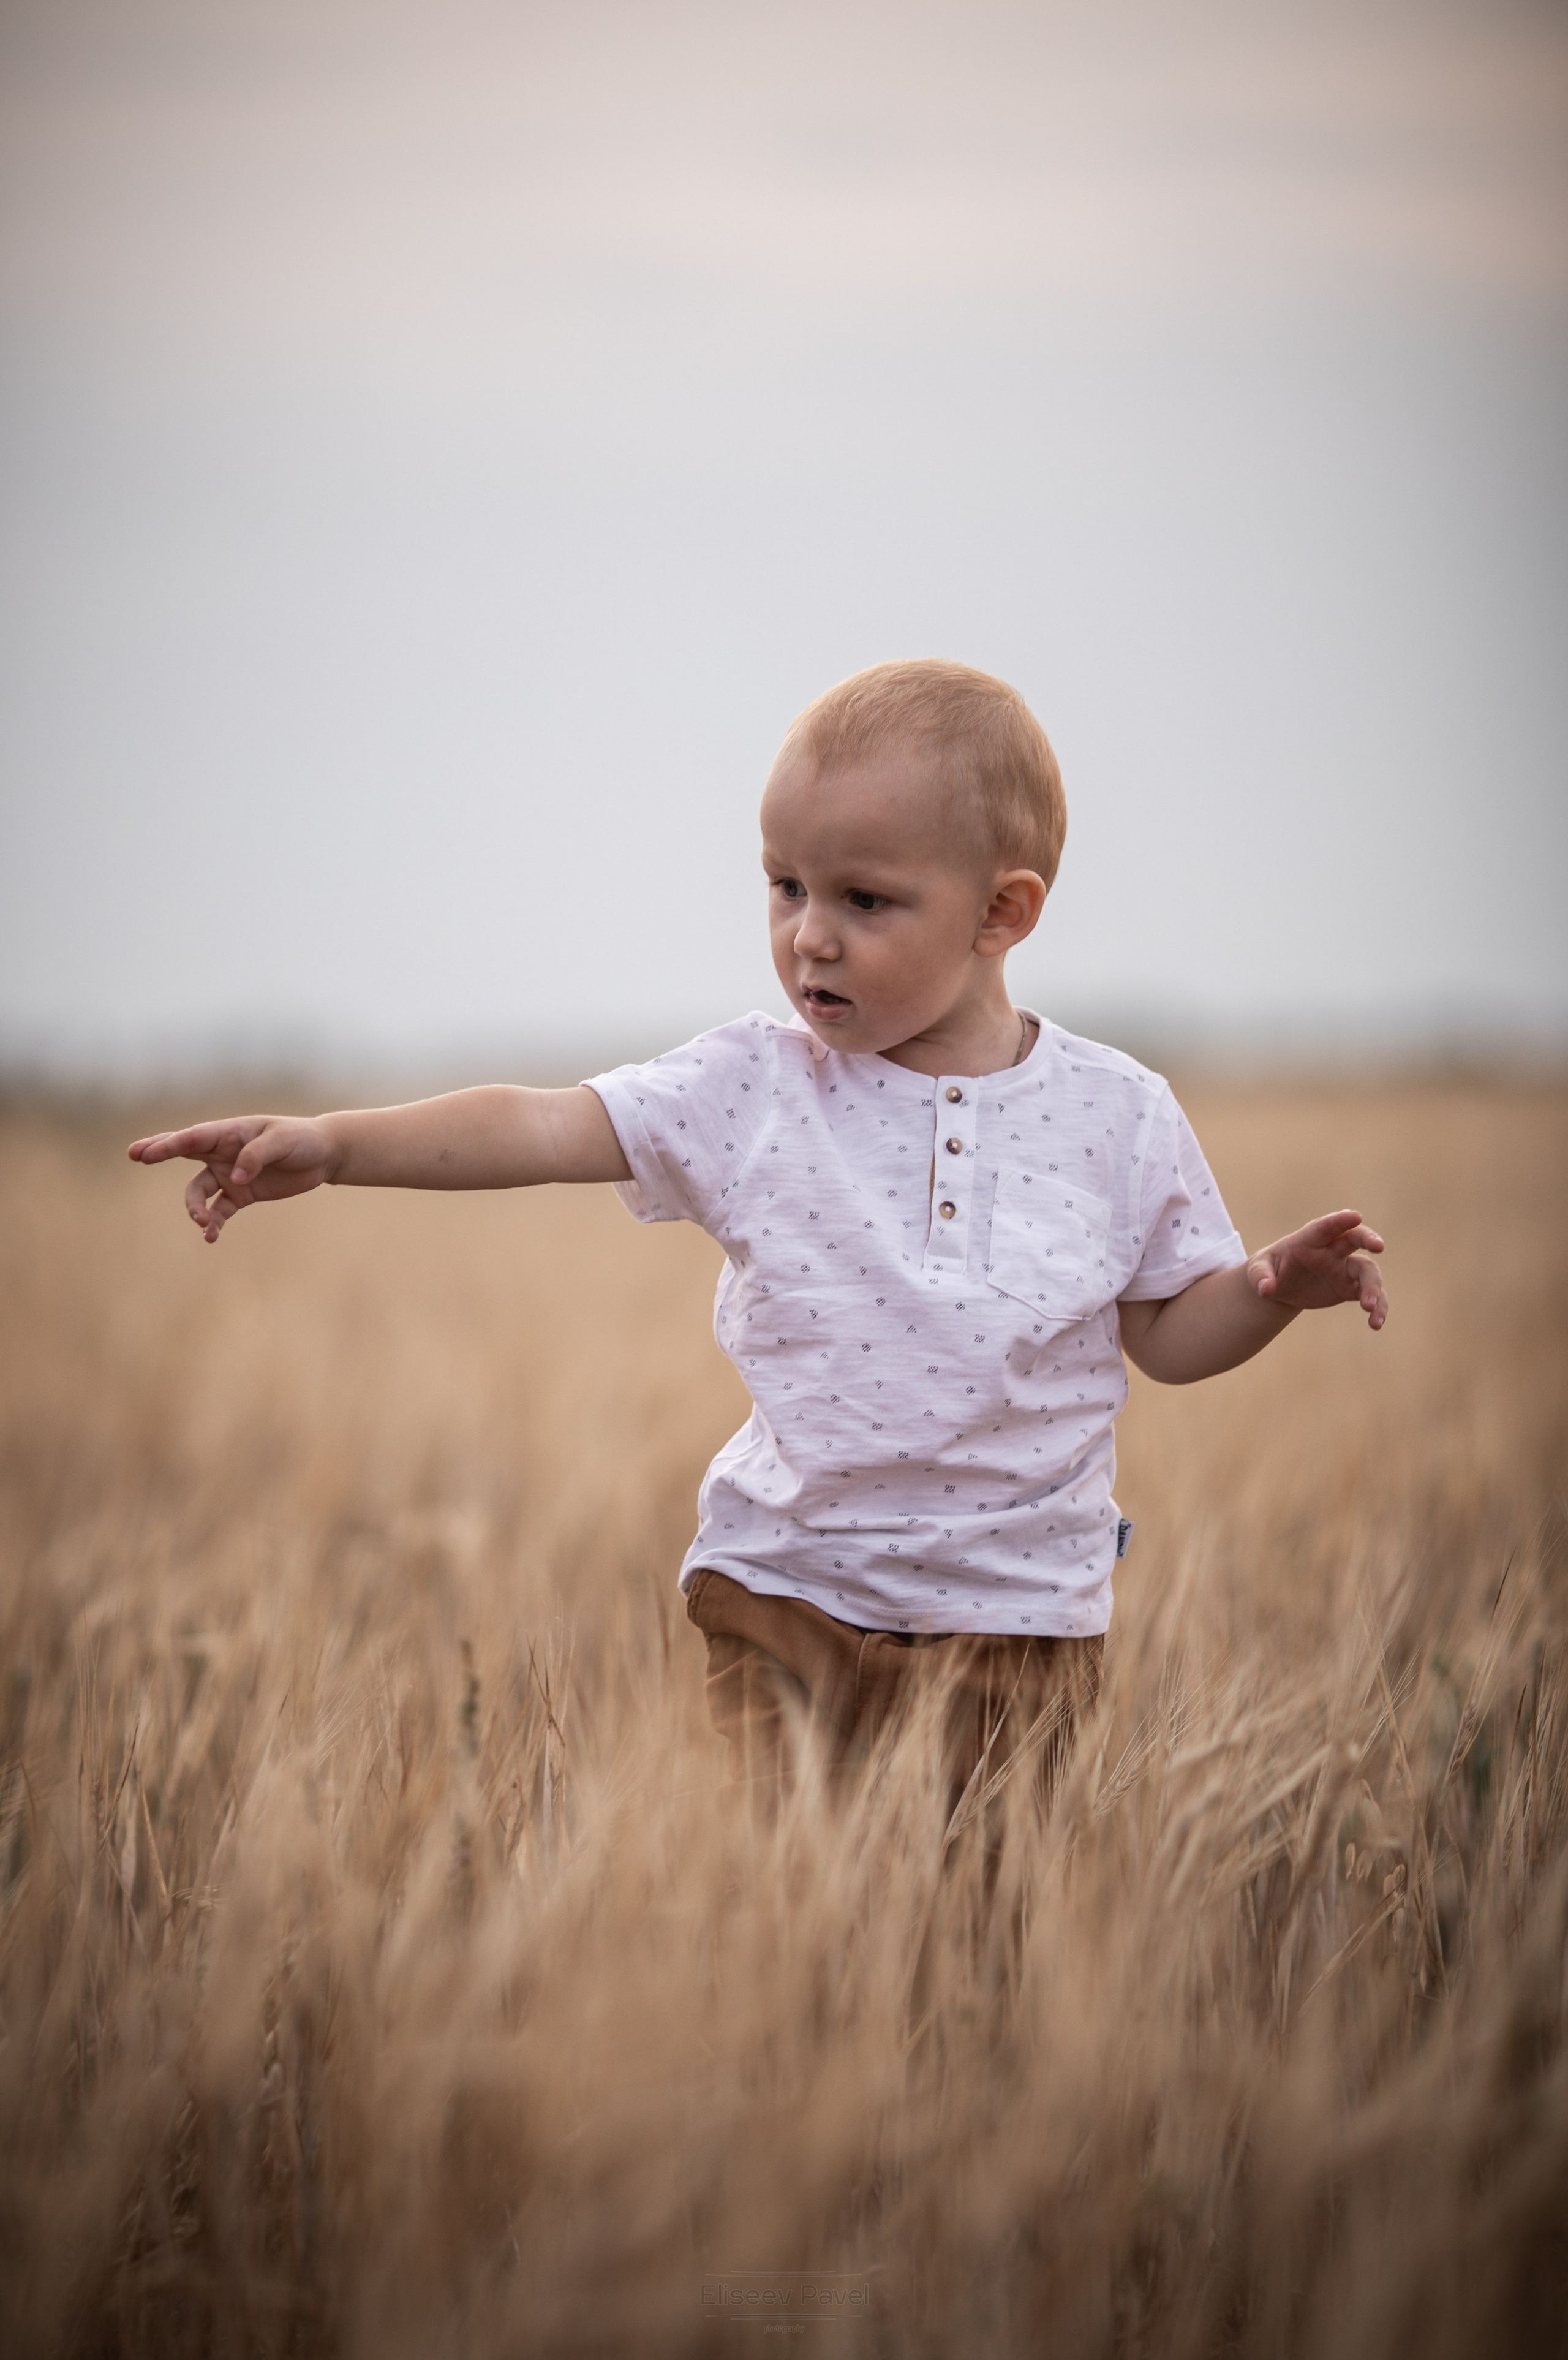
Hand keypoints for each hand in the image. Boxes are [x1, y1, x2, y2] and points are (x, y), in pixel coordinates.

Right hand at [128, 1115, 335, 1242]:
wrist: (323, 1156)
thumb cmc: (301, 1140)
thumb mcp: (282, 1142)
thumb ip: (257, 1155)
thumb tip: (235, 1176)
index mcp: (230, 1132)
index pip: (194, 1137)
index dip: (169, 1144)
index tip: (147, 1153)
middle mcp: (223, 1152)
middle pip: (183, 1152)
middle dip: (158, 1152)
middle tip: (135, 1155)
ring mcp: (229, 1174)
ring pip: (198, 1191)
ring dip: (195, 1207)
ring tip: (204, 1222)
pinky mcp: (241, 1194)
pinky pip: (219, 1211)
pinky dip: (213, 1224)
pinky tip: (211, 1236)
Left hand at [1247, 1208, 1386, 1329]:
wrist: (1282, 1286)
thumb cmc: (1270, 1269)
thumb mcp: (1258, 1269)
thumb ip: (1260, 1276)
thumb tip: (1265, 1289)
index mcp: (1309, 1240)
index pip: (1325, 1227)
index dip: (1340, 1220)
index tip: (1355, 1216)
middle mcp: (1332, 1250)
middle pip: (1355, 1238)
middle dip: (1368, 1239)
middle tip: (1379, 1246)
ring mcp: (1345, 1268)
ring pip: (1368, 1272)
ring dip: (1373, 1288)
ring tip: (1370, 1309)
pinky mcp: (1352, 1288)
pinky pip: (1371, 1295)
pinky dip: (1378, 1307)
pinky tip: (1376, 1323)